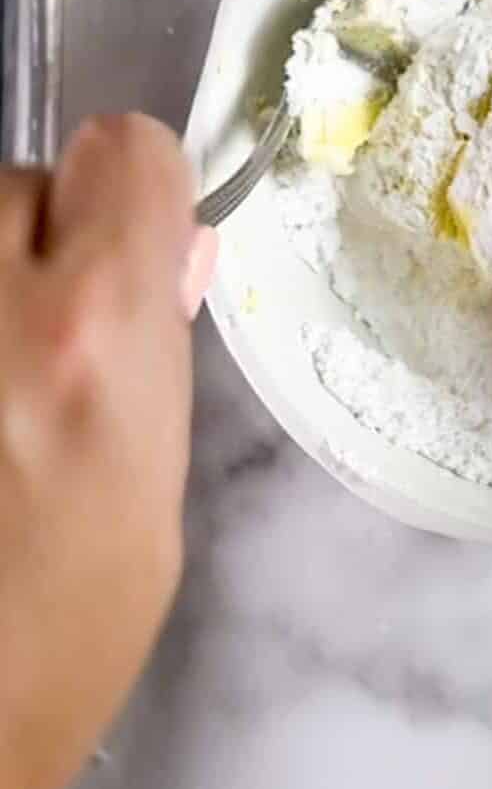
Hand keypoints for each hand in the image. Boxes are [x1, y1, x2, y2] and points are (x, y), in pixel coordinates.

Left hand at [0, 114, 214, 788]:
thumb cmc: (60, 636)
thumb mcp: (155, 485)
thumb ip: (158, 347)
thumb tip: (176, 253)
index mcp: (91, 332)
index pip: (126, 153)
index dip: (140, 197)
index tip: (136, 250)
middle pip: (18, 179)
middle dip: (42, 244)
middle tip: (41, 352)